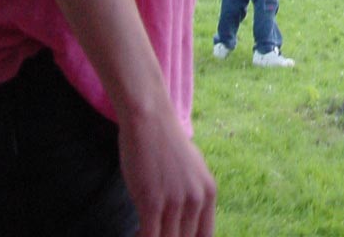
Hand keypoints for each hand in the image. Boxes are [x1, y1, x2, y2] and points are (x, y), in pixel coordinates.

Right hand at [118, 103, 216, 236]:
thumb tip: (190, 224)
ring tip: (143, 231)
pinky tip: (134, 233)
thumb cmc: (165, 144)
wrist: (149, 119)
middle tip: (156, 231)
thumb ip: (194, 196)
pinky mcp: (152, 202)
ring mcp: (176, 201)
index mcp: (209, 193)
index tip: (172, 236)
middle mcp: (197, 199)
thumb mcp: (192, 170)